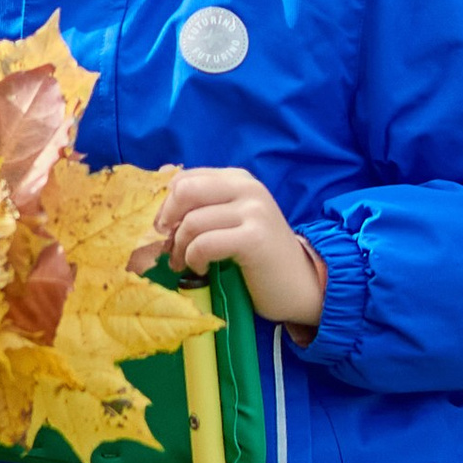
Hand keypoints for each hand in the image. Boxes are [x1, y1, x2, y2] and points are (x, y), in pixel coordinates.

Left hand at [154, 167, 327, 336]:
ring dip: (179, 248)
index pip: (184, 177)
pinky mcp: (255, 238)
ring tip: (183, 264)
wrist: (301, 285)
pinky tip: (201, 268)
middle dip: (166, 221)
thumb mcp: (229, 220)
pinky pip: (205, 244)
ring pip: (192, 221)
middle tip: (166, 246)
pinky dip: (194, 259)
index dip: (163, 204)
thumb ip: (201, 202)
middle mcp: (247, 187)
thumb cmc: (258, 256)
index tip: (161, 230)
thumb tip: (161, 178)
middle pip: (184, 190)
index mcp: (237, 178)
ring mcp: (254, 210)